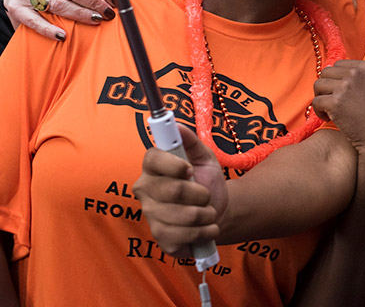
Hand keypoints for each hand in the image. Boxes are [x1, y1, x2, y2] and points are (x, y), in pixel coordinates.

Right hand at [132, 124, 226, 256]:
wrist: (218, 211)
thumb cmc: (207, 180)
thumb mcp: (204, 157)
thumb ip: (191, 141)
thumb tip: (178, 125)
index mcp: (153, 166)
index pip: (153, 159)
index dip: (174, 165)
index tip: (190, 169)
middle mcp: (145, 190)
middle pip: (173, 190)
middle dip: (201, 193)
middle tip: (206, 195)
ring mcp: (150, 215)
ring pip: (182, 216)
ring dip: (206, 214)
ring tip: (208, 211)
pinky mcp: (160, 238)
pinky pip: (184, 236)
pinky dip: (205, 232)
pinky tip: (206, 228)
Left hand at [313, 60, 364, 160]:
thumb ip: (362, 77)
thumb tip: (335, 71)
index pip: (339, 65)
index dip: (336, 80)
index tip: (341, 94)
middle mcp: (356, 72)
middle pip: (326, 73)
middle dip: (327, 88)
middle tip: (333, 103)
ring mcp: (345, 86)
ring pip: (318, 86)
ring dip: (322, 98)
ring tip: (330, 111)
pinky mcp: (335, 103)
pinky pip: (316, 102)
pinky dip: (319, 112)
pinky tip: (329, 119)